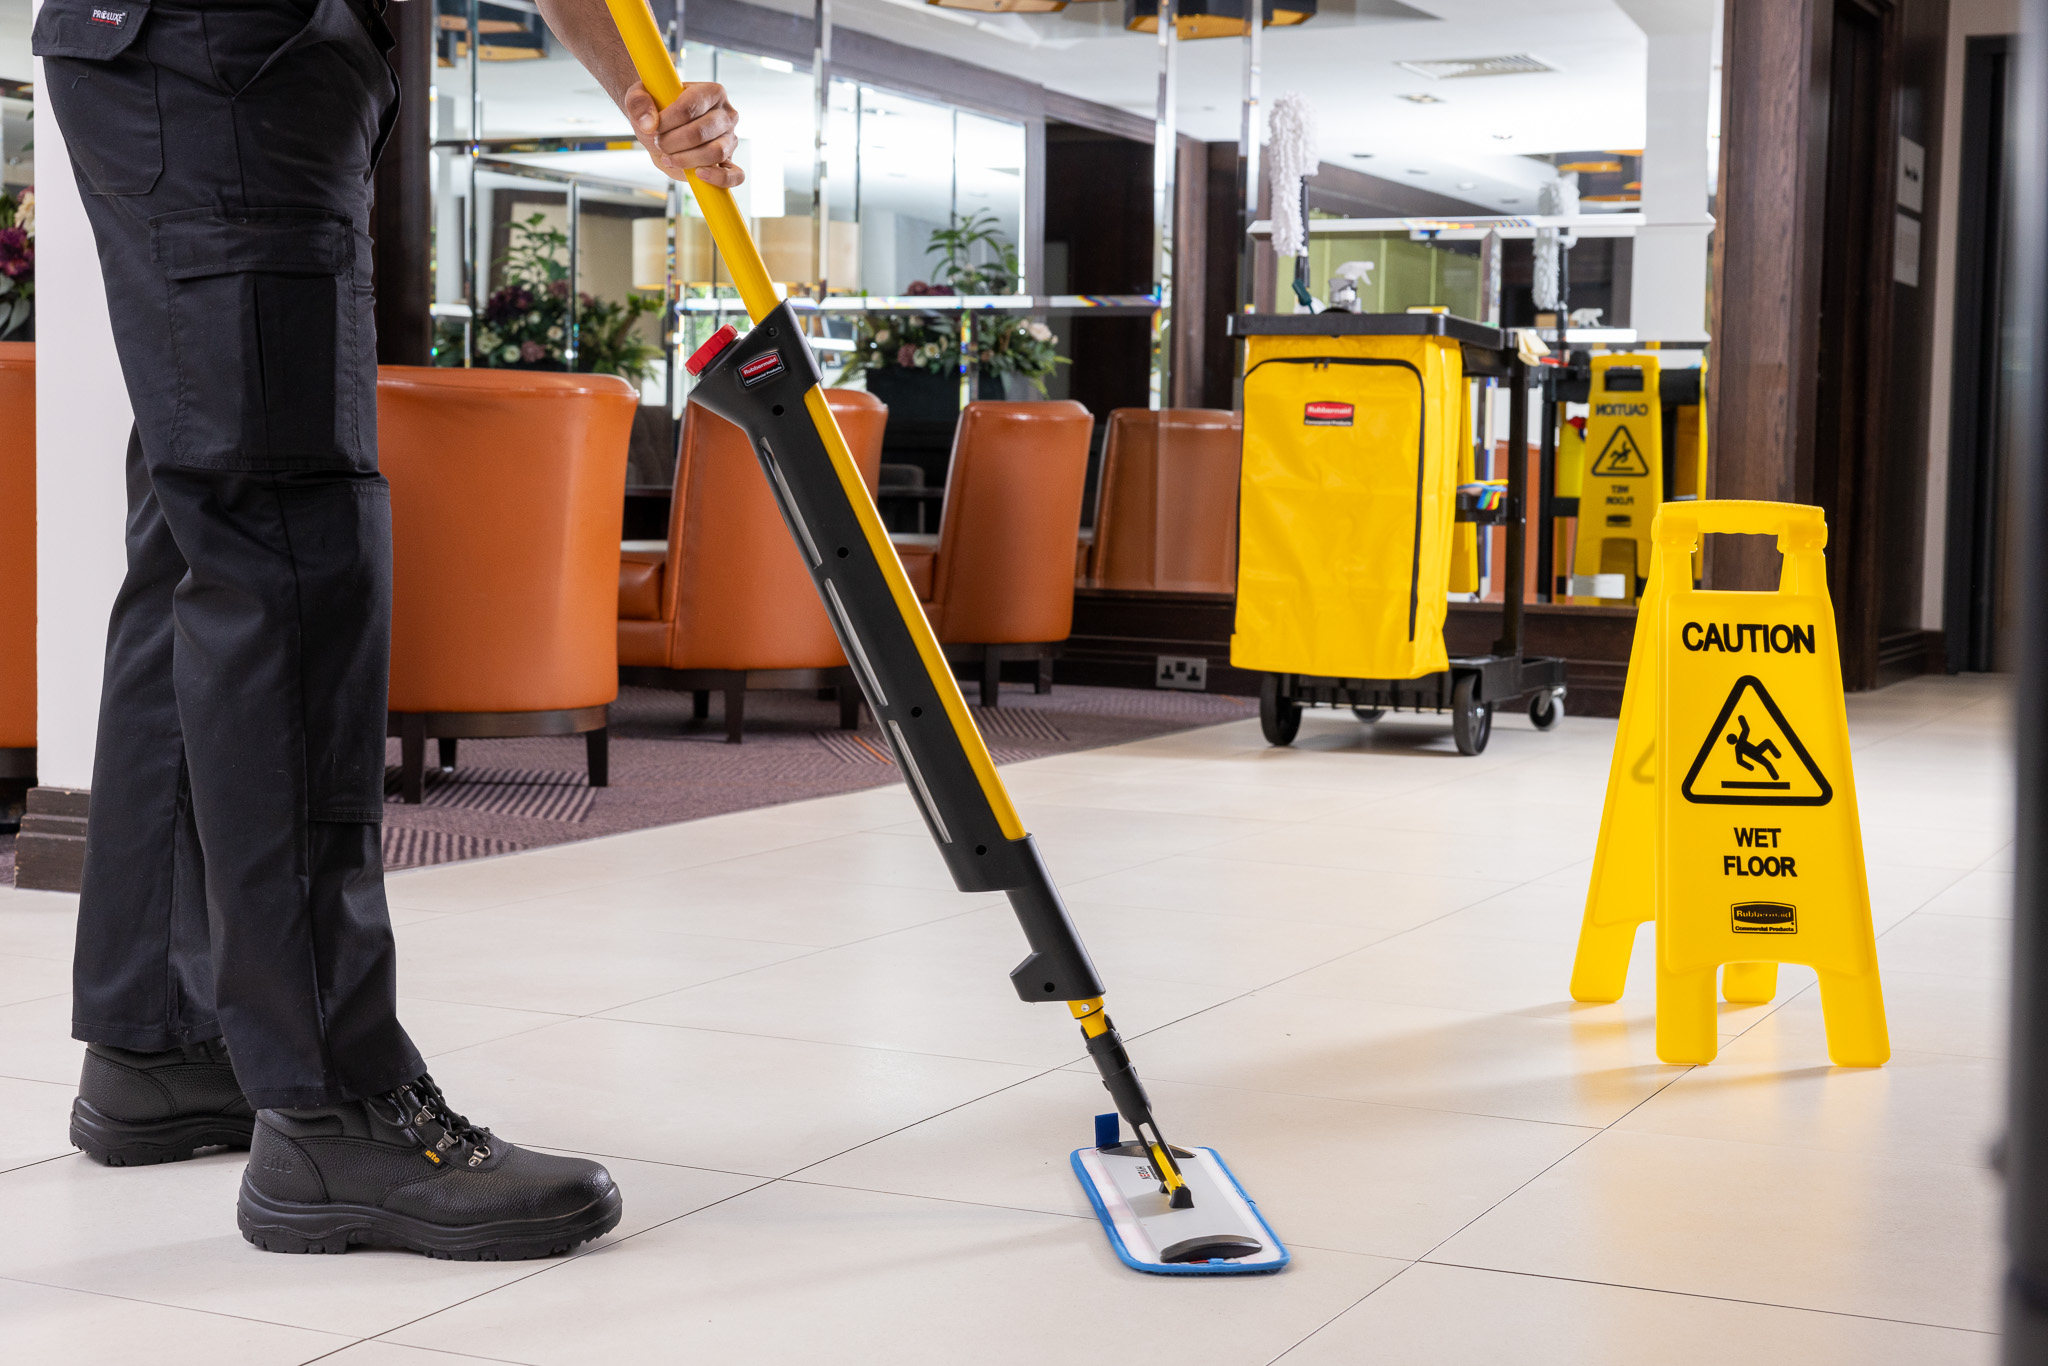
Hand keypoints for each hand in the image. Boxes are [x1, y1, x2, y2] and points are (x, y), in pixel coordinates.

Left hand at [625, 81, 743, 187]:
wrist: (664, 127)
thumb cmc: (656, 109)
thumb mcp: (640, 98)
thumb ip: (638, 103)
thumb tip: (649, 124)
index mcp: (711, 92)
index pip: (690, 107)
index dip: (666, 122)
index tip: (653, 128)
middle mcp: (727, 114)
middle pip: (700, 132)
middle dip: (672, 142)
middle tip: (659, 143)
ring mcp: (730, 139)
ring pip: (714, 153)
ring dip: (685, 159)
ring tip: (669, 157)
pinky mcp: (729, 161)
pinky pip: (735, 175)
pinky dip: (718, 178)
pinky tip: (698, 174)